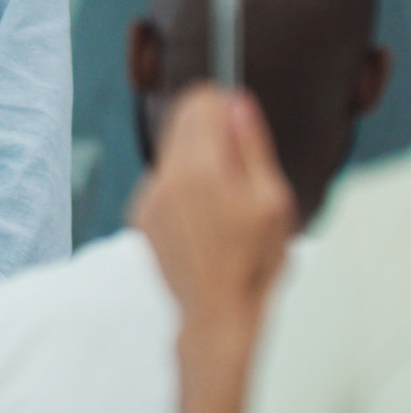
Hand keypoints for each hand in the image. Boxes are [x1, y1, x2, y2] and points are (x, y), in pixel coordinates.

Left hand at [131, 86, 295, 333]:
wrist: (217, 311)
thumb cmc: (254, 261)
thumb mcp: (272, 200)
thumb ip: (251, 146)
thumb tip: (236, 103)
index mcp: (203, 171)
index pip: (199, 103)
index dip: (222, 102)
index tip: (238, 115)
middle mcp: (167, 179)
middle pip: (180, 120)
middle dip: (209, 125)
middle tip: (237, 154)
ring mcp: (148, 198)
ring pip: (171, 152)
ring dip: (197, 158)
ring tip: (225, 197)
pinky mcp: (140, 216)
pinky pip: (163, 181)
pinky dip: (183, 185)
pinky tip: (205, 216)